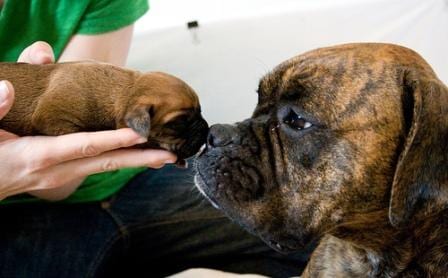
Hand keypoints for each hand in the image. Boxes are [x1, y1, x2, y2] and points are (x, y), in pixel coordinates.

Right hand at [0, 42, 176, 200]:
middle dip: (140, 159)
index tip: (140, 134)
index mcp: (39, 154)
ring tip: (166, 155)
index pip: (84, 146)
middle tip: (172, 154)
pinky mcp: (67, 175)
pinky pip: (100, 167)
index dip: (112, 141)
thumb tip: (6, 88)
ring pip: (107, 167)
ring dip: (137, 162)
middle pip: (106, 163)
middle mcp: (58, 169)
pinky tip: (141, 156)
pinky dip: (123, 161)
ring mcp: (64, 176)